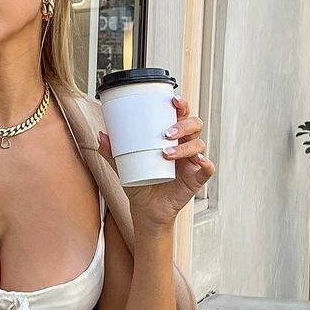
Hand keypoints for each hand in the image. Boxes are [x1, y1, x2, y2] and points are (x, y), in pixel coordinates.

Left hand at [97, 94, 214, 230]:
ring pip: (198, 144)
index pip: (180, 114)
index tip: (173, 100)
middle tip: (165, 133)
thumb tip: (101, 135)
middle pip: (194, 125)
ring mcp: (192, 161)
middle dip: (183, 124)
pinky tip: (197, 161)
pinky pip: (208, 167)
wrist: (145, 209)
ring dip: (185, 146)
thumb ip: (112, 152)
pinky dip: (205, 162)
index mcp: (171, 136)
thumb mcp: (123, 166)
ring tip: (166, 153)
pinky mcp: (197, 178)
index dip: (181, 105)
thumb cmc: (139, 182)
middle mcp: (184, 144)